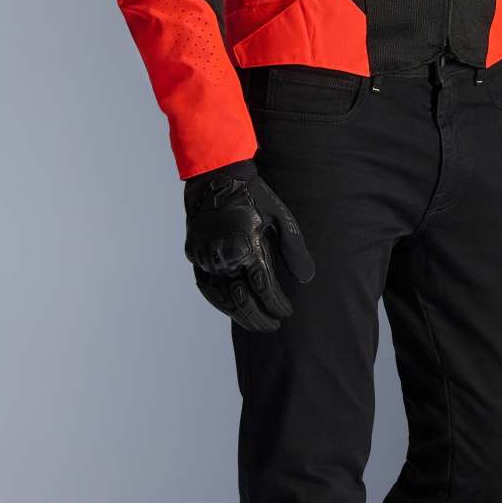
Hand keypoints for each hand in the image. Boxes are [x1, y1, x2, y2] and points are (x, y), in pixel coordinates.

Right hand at [183, 160, 314, 330]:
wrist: (217, 177)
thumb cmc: (254, 196)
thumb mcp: (281, 218)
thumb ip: (294, 250)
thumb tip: (306, 278)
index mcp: (247, 248)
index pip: (264, 290)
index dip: (277, 305)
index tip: (286, 313)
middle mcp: (223, 257)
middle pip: (243, 301)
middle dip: (260, 318)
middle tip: (273, 325)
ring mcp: (206, 258)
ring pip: (223, 299)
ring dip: (240, 316)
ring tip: (255, 324)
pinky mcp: (195, 255)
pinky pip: (206, 287)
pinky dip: (220, 302)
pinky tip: (233, 308)